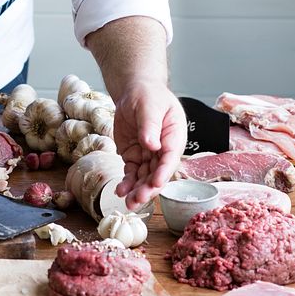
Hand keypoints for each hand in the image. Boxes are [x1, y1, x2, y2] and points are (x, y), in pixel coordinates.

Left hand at [113, 80, 186, 209]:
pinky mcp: (135, 157)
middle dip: (148, 188)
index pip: (170, 157)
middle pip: (158, 173)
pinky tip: (120, 191)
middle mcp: (164, 149)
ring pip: (145, 177)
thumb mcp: (149, 106)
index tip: (155, 184)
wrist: (135, 92)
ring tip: (128, 203)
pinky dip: (127, 183)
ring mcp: (149, 155)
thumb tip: (151, 145)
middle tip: (137, 200)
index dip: (163, 172)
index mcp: (174, 136)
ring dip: (137, 191)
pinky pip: (132, 173)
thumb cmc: (148, 95)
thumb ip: (150, 125)